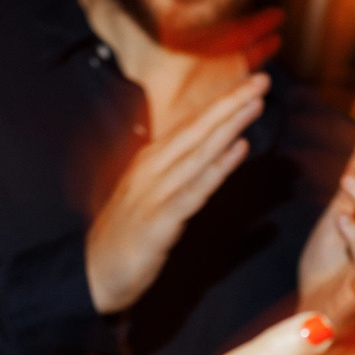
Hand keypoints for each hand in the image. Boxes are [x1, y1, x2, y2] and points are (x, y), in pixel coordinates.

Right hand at [85, 73, 267, 313]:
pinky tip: (239, 151)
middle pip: (197, 128)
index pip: (191, 125)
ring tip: (255, 104)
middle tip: (262, 79)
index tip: (250, 82)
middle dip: (230, 102)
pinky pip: (195, 189)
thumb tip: (208, 157)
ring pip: (199, 152)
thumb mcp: (152, 197)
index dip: (221, 101)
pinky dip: (218, 168)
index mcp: (151, 161)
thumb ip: (178, 175)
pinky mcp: (159, 220)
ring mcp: (154, 192)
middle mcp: (152, 168)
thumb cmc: (126, 237)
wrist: (93, 274)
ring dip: (229, 126)